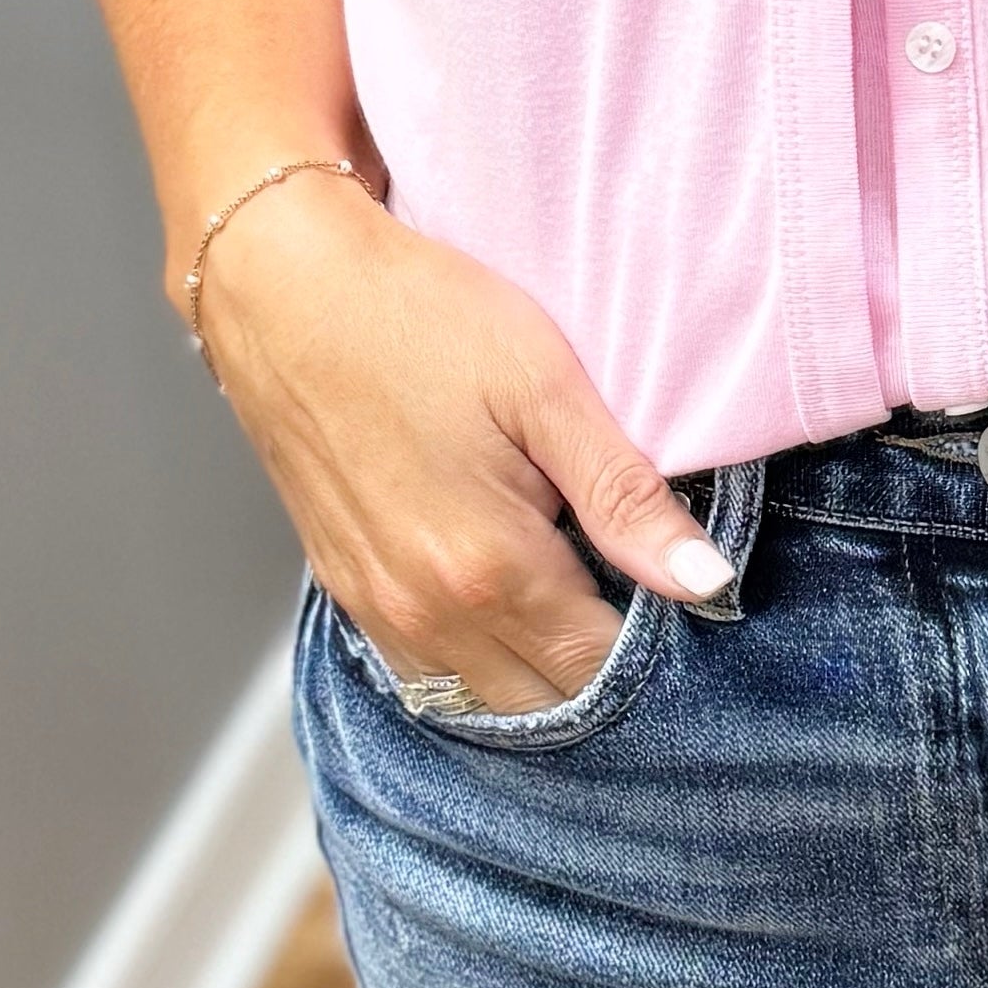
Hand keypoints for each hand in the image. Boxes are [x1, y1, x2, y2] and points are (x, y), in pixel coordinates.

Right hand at [197, 178, 728, 712]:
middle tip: (635, 599)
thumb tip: (706, 583)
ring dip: (537, 675)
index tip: (677, 595)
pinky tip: (508, 607)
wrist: (281, 285)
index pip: (599, 668)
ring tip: (576, 603)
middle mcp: (425, 612)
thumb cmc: (417, 318)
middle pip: (543, 702)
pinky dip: (478, 662)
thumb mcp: (544, 390)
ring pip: (481, 701)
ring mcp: (376, 608)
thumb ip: (625, 498)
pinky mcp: (345, 588)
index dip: (655, 646)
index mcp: (488, 569)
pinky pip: (426, 672)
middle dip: (599, 671)